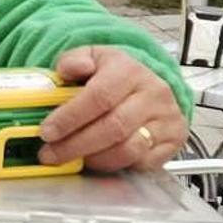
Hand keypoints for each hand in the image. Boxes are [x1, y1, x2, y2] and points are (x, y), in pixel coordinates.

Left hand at [37, 45, 186, 171]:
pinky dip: (116, 166)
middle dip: (76, 145)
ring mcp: (167, 119)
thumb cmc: (113, 72)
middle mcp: (153, 94)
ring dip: (94, 159)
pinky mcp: (174, 141)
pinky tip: (96, 160)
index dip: (70, 118)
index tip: (48, 131)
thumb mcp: (91, 57)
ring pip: (128, 149)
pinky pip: (143, 163)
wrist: (148, 82)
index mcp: (129, 70)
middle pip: (112, 127)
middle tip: (50, 153)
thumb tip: (65, 70)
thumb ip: (73, 60)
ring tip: (70, 158)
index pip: (98, 97)